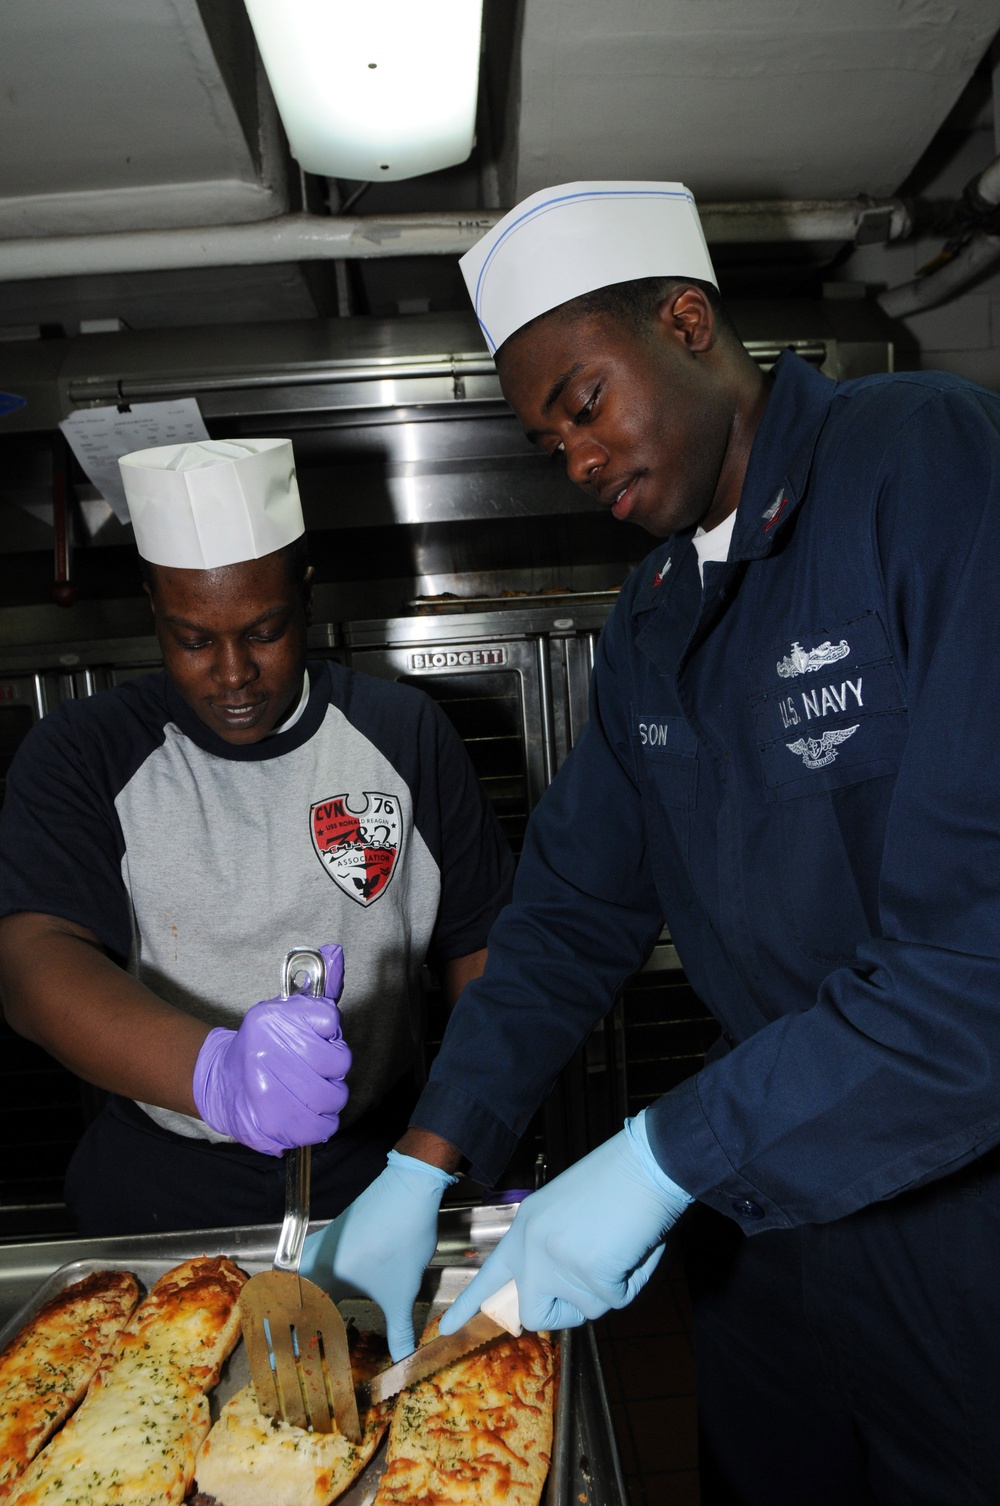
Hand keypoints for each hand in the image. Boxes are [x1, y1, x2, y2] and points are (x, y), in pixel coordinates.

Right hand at [192, 942, 350, 1155]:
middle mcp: (268, 1052)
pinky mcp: (274, 1124)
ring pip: (336, 1095)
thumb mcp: (286, 1009)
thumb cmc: (263, 1044)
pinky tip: (307, 1111)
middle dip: (333, 1066)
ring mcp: (269, 1091)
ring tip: (310, 1090)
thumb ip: (316, 988)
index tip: (318, 1034)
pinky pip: (325, 1125)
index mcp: (271, 1018)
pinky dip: (322, 1120)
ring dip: (330, 1095)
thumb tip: (336, 951)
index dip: (329, 1030)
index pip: (330, 1017)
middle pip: (339, 1060)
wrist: (221, 1084)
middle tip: (315, 1067)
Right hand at [300, 1150, 455, 1360]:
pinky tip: (326, 1292)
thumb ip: (400, 1333)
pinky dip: (311, 1281)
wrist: (411, 1190)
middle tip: (288, 1345)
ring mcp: (325, 1241)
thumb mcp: (402, 1294)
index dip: (286, 1336)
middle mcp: (316, 1257)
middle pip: (288, 1293)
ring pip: (298, 1275)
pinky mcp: (336, 1231)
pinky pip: (311, 1261)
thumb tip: (404, 1362)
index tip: (280, 1359)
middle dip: (286, 1320)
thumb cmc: (402, 1240)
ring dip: (298, 1299)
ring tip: (303, 1324)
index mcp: (324, 1275)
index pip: (295, 1311)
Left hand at [440, 1112, 691, 1333]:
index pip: (490, 1276)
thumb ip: (552, 1249)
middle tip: (591, 1280)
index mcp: (524, 1229)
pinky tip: (632, 1246)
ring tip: (618, 1243)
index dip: (469, 1305)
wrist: (644, 1163)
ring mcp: (558, 1263)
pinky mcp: (591, 1274)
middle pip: (535, 1313)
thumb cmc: (615, 1183)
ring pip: (587, 1309)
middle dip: (565, 1311)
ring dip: (610, 1286)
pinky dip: (632, 1280)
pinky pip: (617, 1300)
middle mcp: (532, 1249)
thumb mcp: (565, 1213)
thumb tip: (562, 1291)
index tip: (446, 1328)